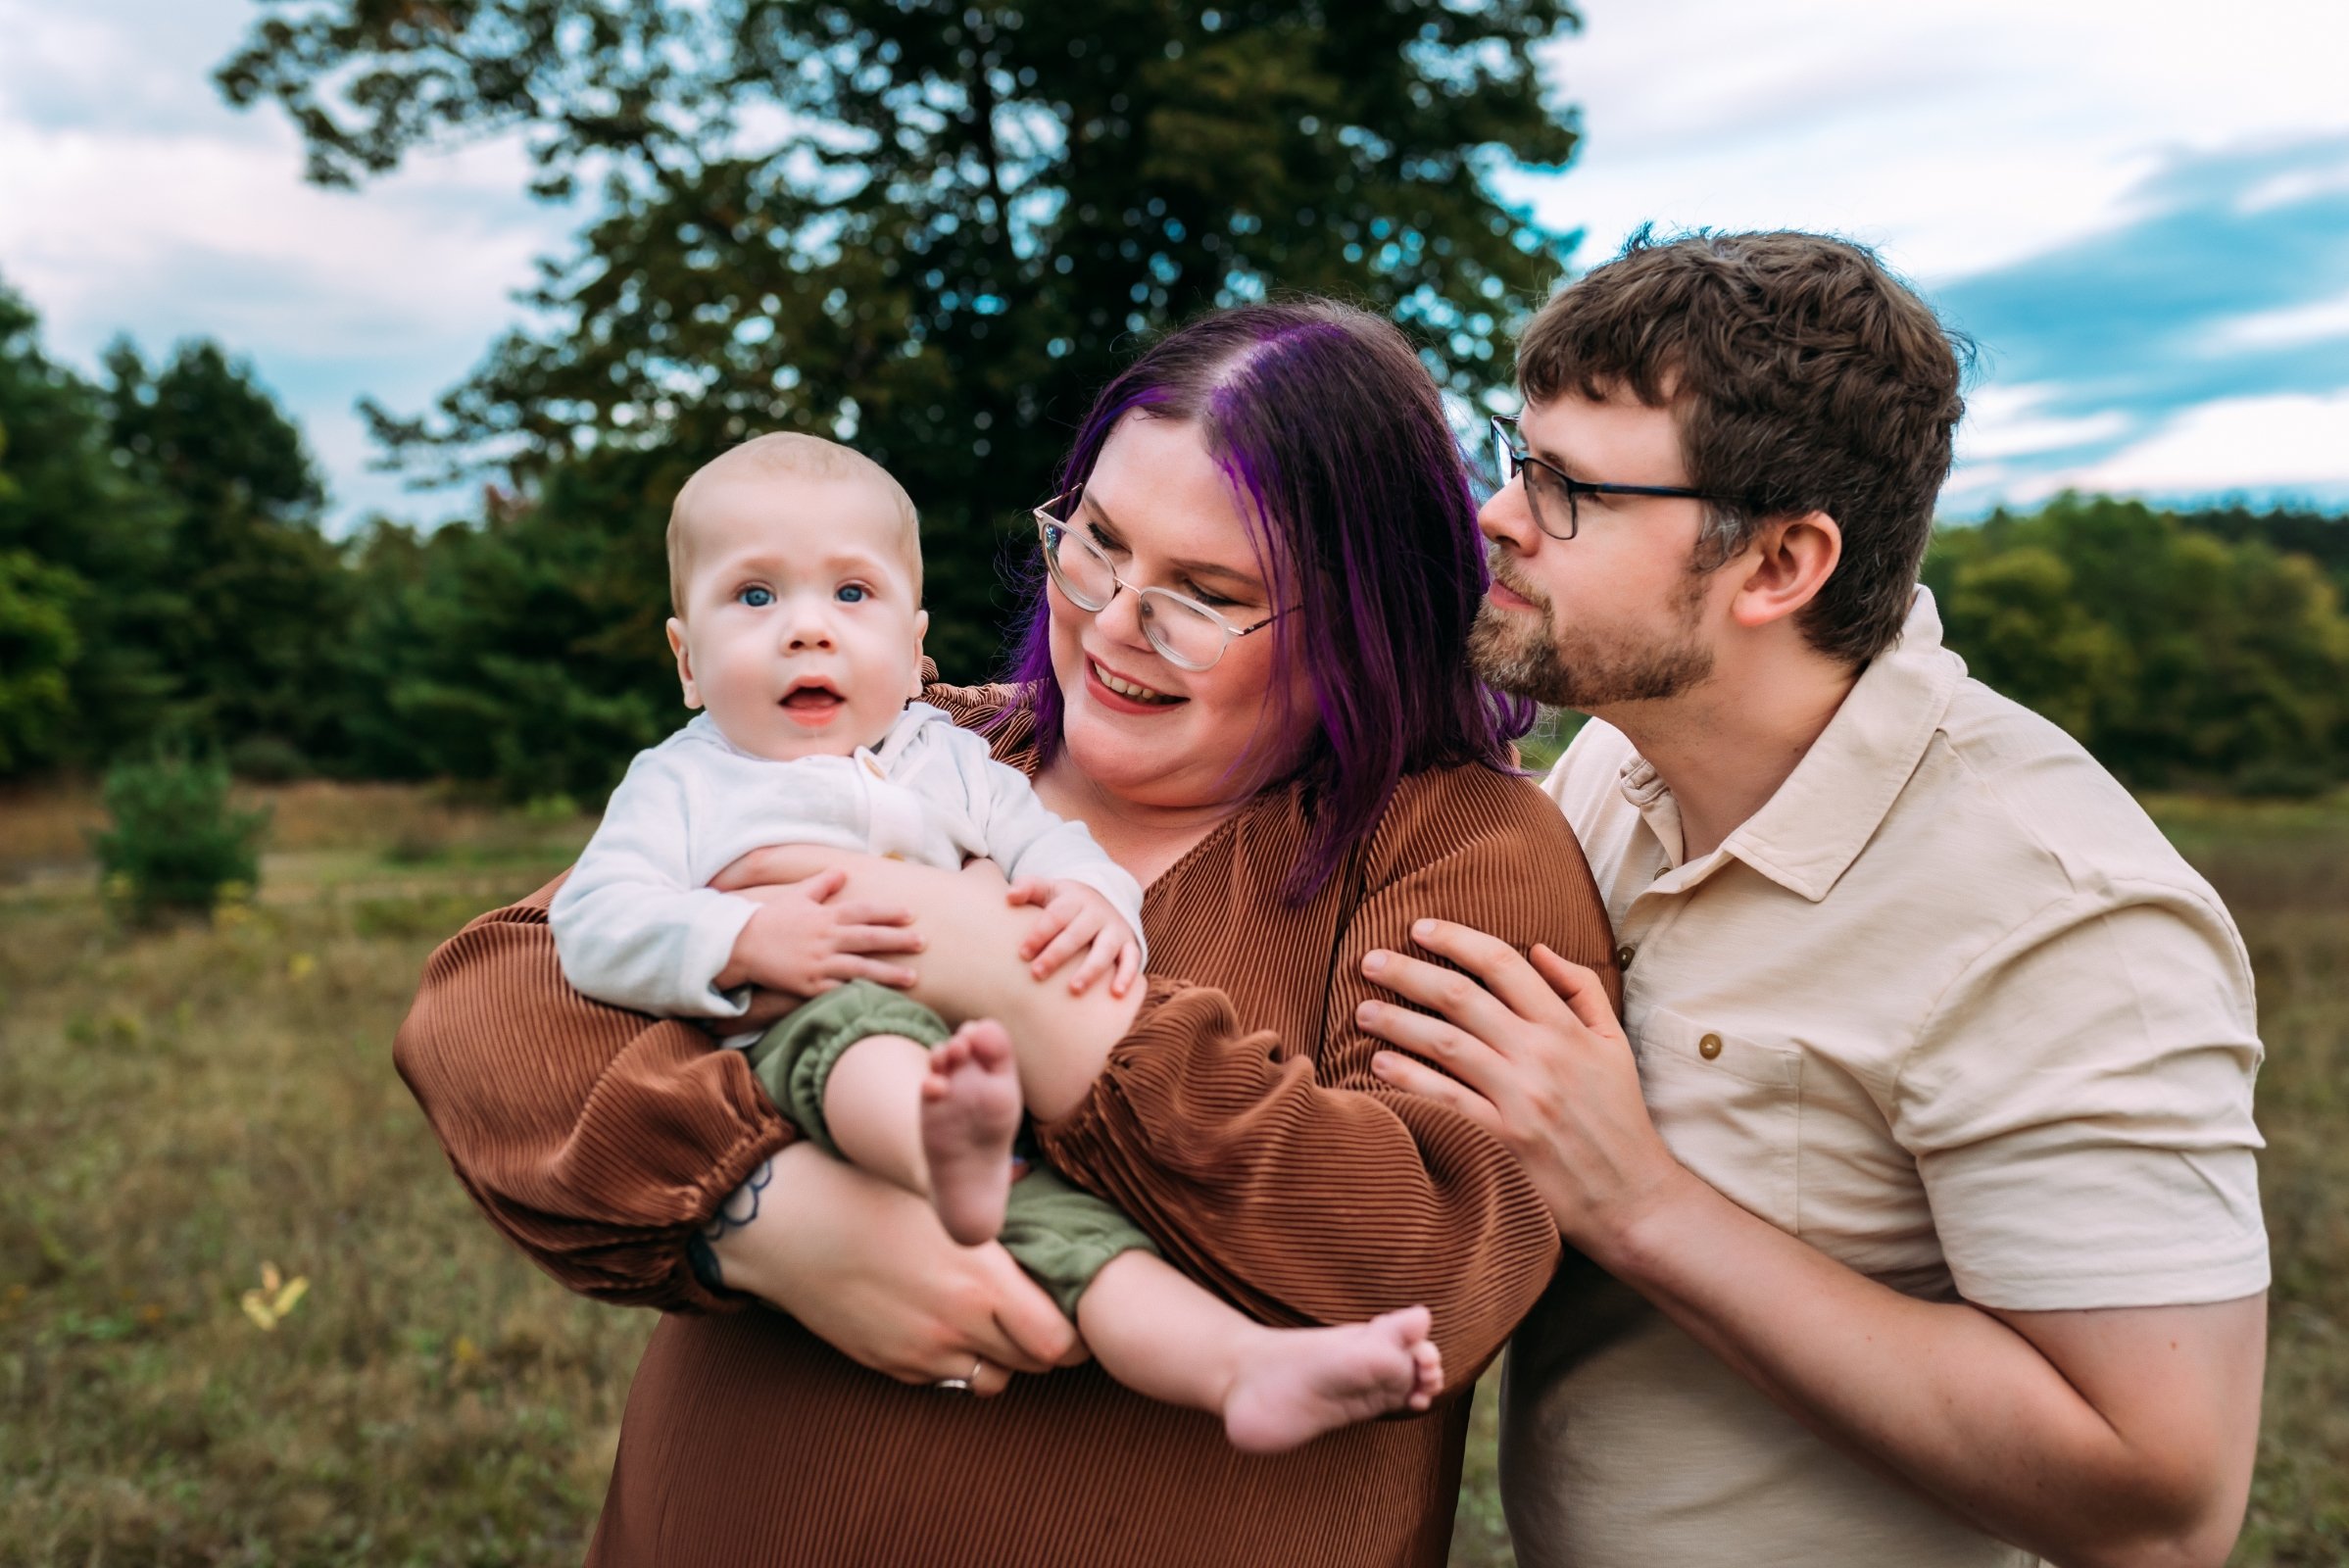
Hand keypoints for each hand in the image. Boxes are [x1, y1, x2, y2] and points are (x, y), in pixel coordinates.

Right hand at [709, 1143, 1085, 1391]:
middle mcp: (956, 1325)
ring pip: (992, 1380)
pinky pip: (946, 1379)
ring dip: (1004, 1357)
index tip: (1074, 1308)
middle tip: (1043, 1312)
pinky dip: (959, 1359)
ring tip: (997, 1320)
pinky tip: (947, 1322)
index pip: (1059, 1341)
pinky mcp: (892, 1365)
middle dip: (1046, 1343)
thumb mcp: (942, 1195)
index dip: (1075, 1331)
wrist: (789, 1224)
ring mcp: (922, 1352)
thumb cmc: (869, 1192)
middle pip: (1034, 1364)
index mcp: (981, 1279)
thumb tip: (1038, 1189)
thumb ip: (997, 1211)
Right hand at [715, 867, 922, 996]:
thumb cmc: (769, 918)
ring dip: (888, 973)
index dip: (888, 913)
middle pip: (868, 938)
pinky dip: (859, 993)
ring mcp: (818, 963)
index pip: (863, 912)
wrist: (739, 945)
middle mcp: (825, 938)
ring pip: (860, 968)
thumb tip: (842, 872)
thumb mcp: (796, 896)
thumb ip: (821, 884)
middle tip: (923, 942)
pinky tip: (879, 998)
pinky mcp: (809, 985)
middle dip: (898, 940)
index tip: (911, 914)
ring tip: (913, 978)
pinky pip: (839, 990)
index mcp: (825, 916)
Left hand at [1006, 879, 1141, 996]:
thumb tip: (1010, 896)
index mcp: (1075, 899)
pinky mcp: (1129, 945)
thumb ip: (1027, 887)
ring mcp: (1115, 929)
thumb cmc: (1065, 902)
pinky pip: (1131, 960)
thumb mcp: (1048, 889)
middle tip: (1037, 973)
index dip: (1040, 934)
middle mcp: (1097, 913)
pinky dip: (1127, 976)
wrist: (1104, 900)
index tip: (1023, 953)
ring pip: (1104, 949)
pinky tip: (1116, 993)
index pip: (1056, 915)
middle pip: (1077, 934)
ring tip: (1074, 989)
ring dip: (1090, 969)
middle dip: (1057, 954)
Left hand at [1355, 919, 1689, 1258]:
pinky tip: (1378, 1064)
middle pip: (1462, 998)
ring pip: (1445, 1044)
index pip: (1503, 964)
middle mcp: (1540, 1056)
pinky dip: (1408, 1078)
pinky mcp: (1502, 1141)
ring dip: (1397, 1022)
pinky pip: (1445, 1100)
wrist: (1632, 1199)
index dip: (1456, 939)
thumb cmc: (1618, 1117)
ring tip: (1361, 1010)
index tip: (1419, 928)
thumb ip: (1581, 989)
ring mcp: (1520, 1099)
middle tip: (1369, 960)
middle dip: (1408, 972)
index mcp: (1566, 1028)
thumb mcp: (1614, 1043)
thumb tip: (1537, 948)